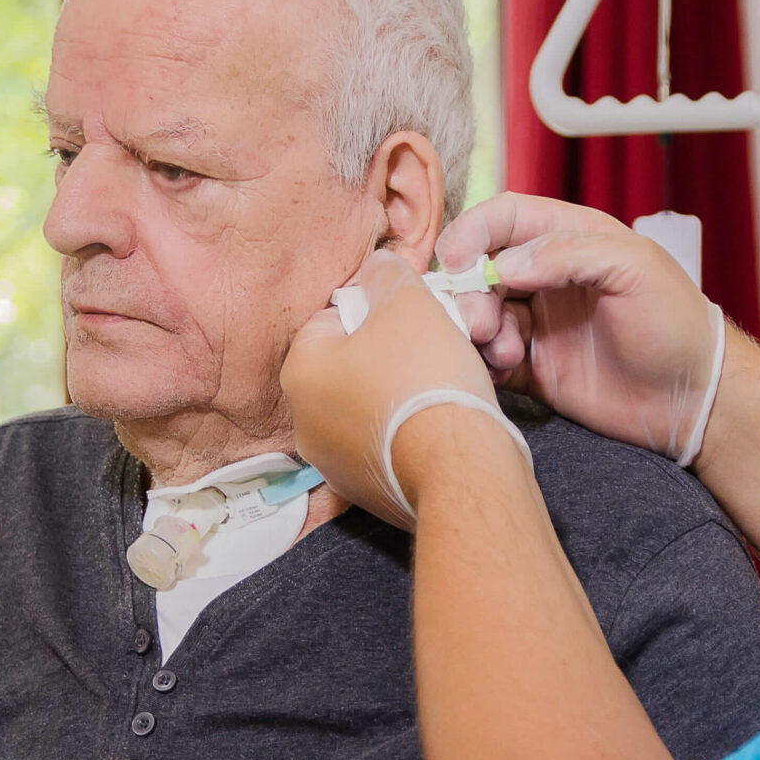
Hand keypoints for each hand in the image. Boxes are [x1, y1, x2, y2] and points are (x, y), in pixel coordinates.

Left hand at [284, 250, 520, 529]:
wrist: (460, 465)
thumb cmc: (426, 377)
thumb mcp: (408, 302)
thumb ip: (386, 276)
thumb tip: (377, 266)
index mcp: (299, 373)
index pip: (329, 321)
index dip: (373, 312)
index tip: (408, 320)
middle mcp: (303, 423)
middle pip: (347, 368)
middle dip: (385, 356)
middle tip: (427, 351)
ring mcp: (331, 464)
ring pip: (365, 409)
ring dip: (394, 396)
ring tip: (436, 390)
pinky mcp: (364, 493)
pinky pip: (383, 446)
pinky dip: (405, 435)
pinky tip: (436, 427)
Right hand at [438, 195, 723, 464]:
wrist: (693, 398)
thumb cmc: (676, 323)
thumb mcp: (634, 268)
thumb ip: (568, 253)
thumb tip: (503, 264)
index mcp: (572, 238)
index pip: (505, 217)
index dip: (473, 231)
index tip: (457, 261)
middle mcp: (548, 276)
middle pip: (482, 267)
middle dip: (470, 291)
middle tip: (478, 322)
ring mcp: (539, 322)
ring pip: (480, 313)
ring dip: (477, 329)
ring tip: (503, 352)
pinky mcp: (534, 367)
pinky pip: (488, 357)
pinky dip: (483, 360)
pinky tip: (504, 367)